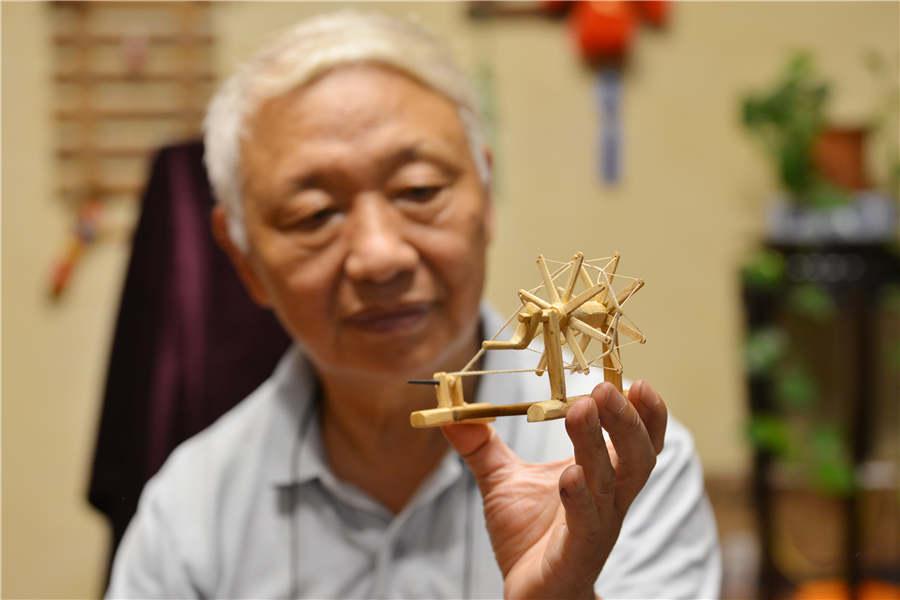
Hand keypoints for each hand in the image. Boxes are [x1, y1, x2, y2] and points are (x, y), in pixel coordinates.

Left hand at [442, 381, 666, 599]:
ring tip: (583, 410)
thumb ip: (480, 445)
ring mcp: (598, 526)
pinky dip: (580, 497)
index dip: (645, 412)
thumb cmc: (528, 536)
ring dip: (600, 445)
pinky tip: (570, 475)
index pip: (638, 440)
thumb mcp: (501, 480)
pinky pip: (587, 524)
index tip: (635, 379)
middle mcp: (610, 499)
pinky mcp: (578, 553)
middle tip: (603, 388)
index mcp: (603, 476)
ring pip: (613, 483)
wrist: (530, 594)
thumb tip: (449, 413)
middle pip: (637, 456)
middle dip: (625, 419)